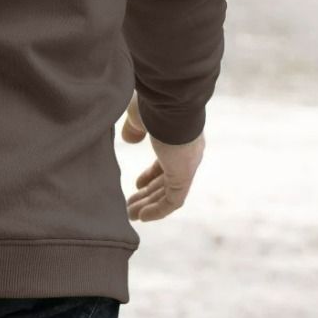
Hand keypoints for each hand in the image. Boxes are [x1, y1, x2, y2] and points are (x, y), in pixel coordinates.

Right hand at [120, 90, 205, 221]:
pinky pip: (173, 200)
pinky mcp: (184, 175)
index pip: (166, 162)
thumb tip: (130, 139)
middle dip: (147, 194)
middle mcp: (186, 152)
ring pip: (168, 193)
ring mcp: (187, 164)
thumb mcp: (138, 115)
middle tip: (130, 206)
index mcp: (179, 136)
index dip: (151, 175)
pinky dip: (158, 210)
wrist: (170, 100)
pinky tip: (143, 217)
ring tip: (130, 215)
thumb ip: (134, 128)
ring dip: (149, 205)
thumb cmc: (153, 103)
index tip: (137, 184)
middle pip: (166, 180)